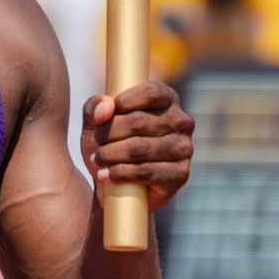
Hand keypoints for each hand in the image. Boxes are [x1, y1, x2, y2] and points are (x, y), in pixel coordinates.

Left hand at [82, 81, 194, 212]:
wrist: (116, 185)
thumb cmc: (109, 144)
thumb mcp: (95, 122)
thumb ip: (94, 107)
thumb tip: (106, 107)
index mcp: (167, 99)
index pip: (151, 92)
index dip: (124, 102)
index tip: (103, 116)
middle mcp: (182, 121)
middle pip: (139, 121)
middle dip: (108, 134)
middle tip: (96, 143)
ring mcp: (184, 148)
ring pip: (140, 148)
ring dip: (110, 154)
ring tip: (98, 159)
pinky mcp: (181, 174)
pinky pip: (146, 171)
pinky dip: (120, 173)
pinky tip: (106, 174)